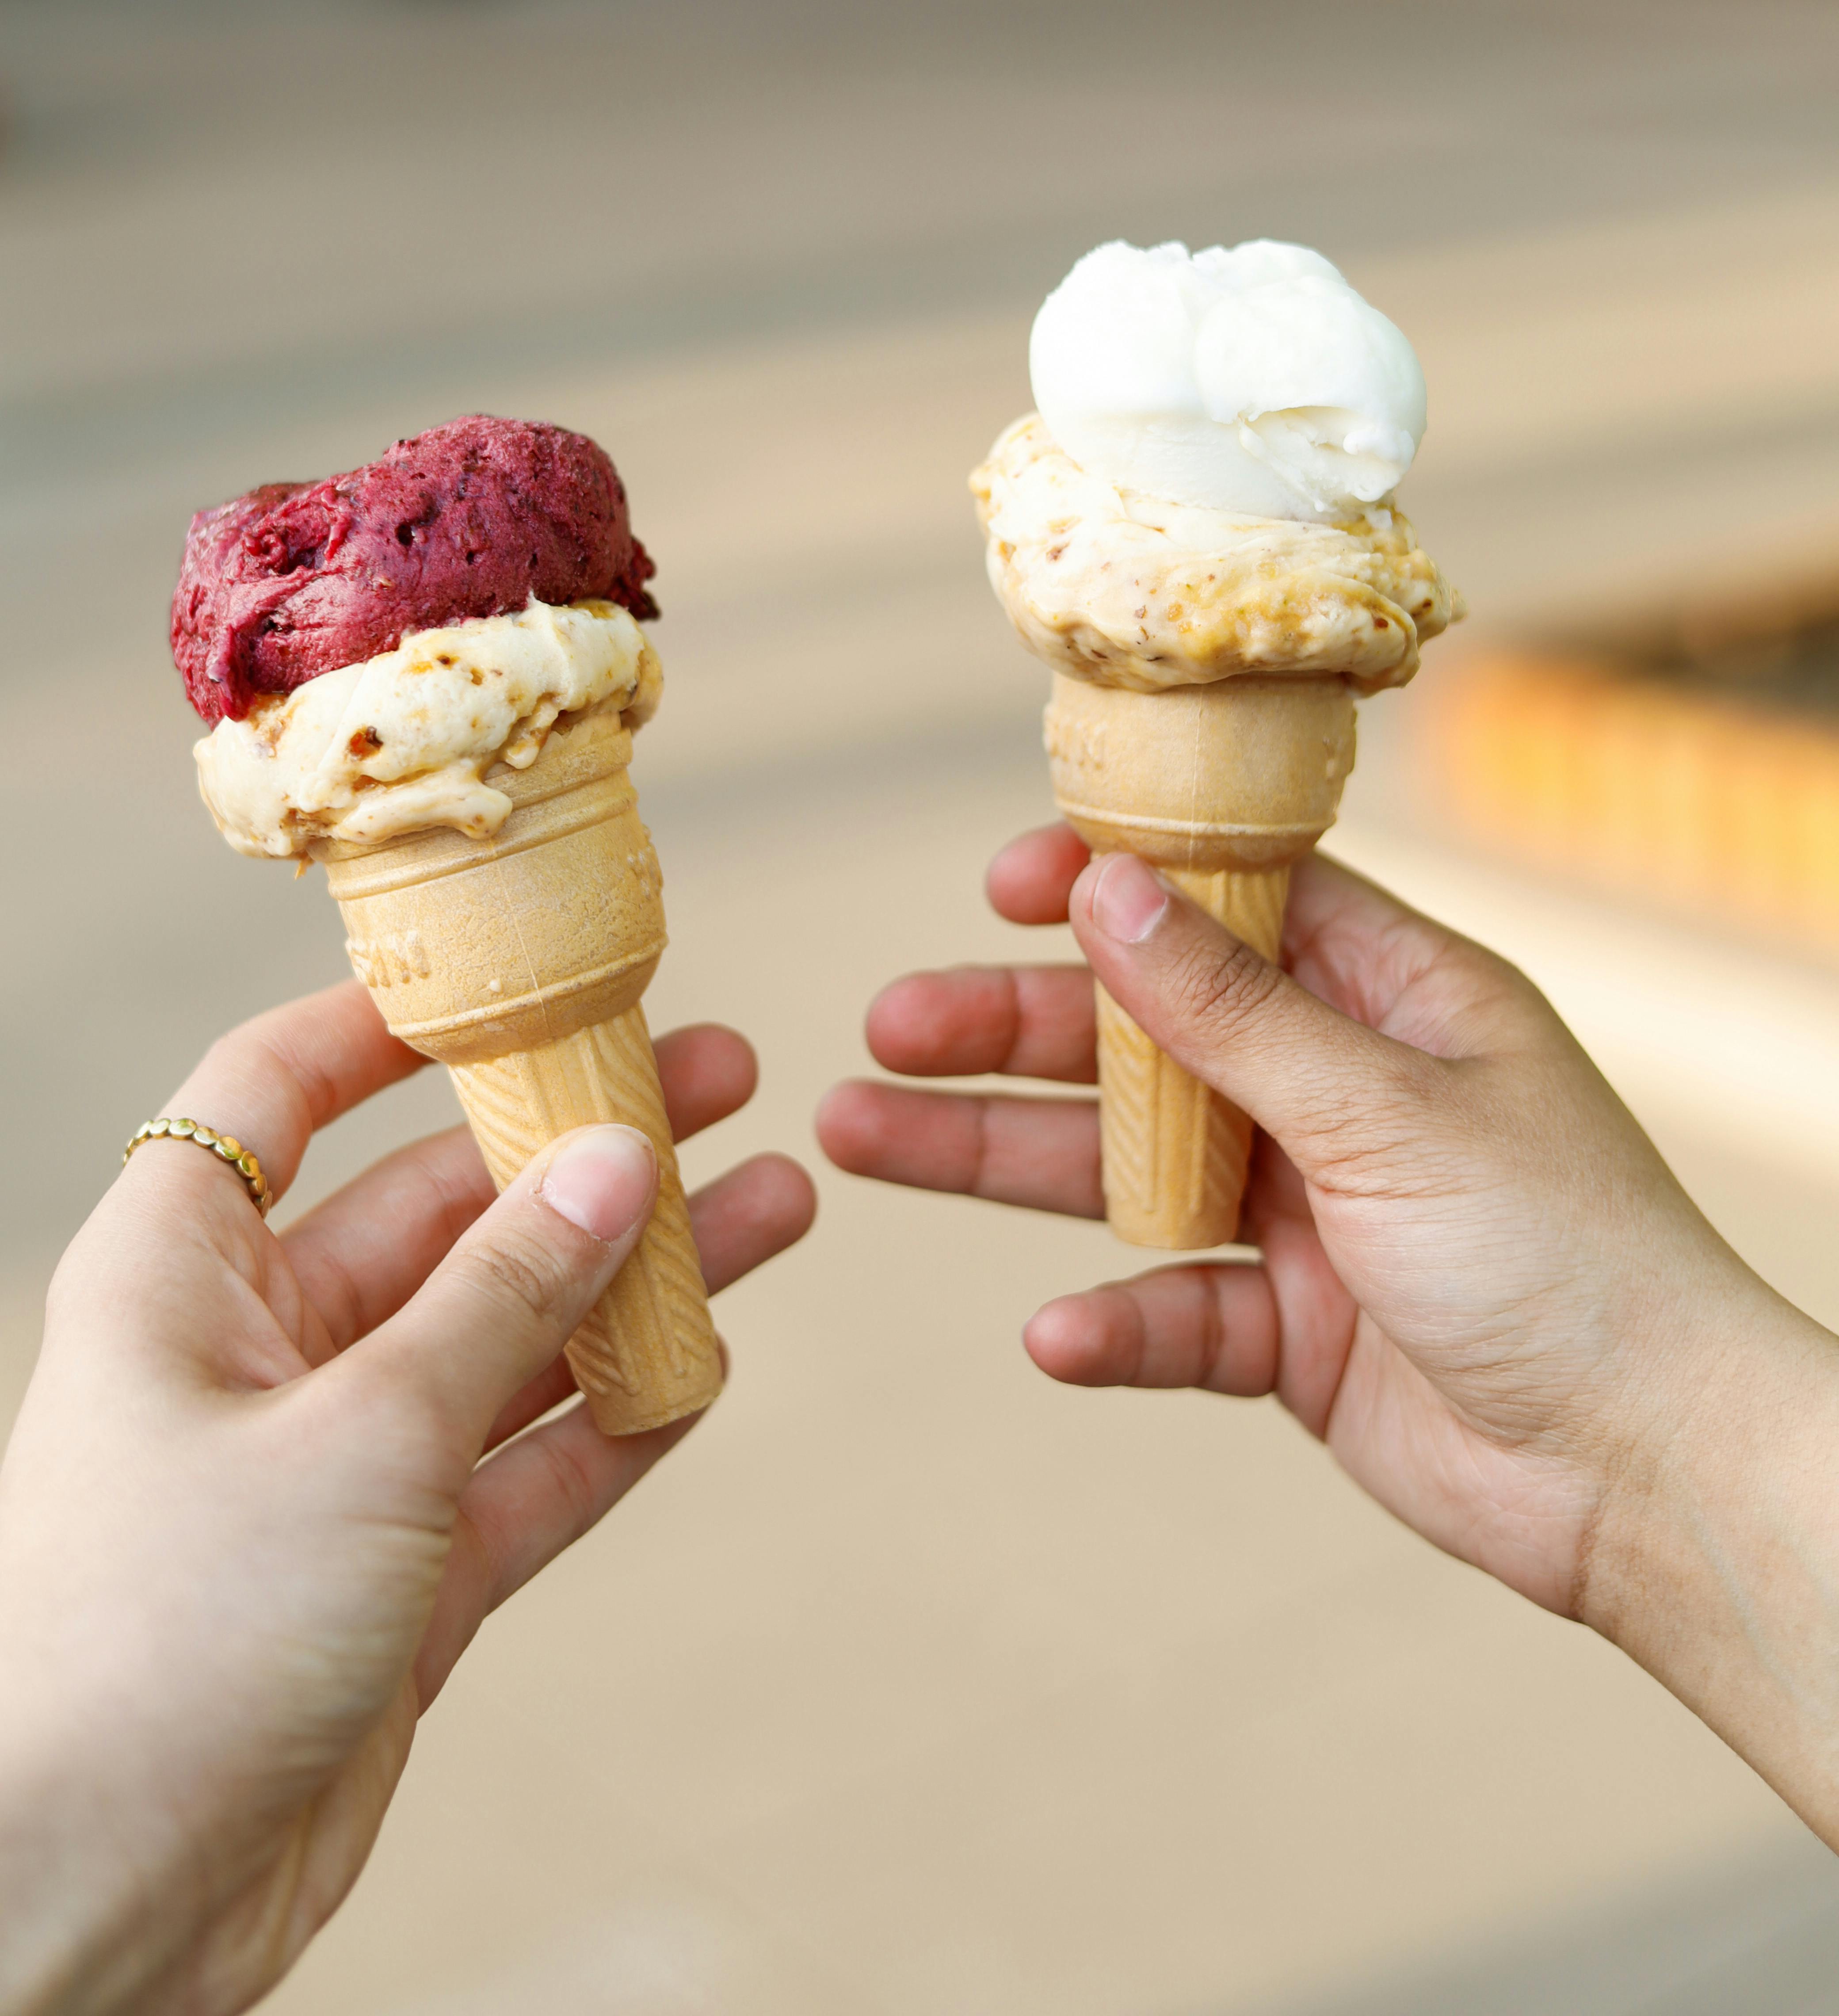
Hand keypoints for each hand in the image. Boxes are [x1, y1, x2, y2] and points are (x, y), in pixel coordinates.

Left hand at [0, 984, 813, 2015]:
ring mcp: (336, 1472)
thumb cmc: (164, 1637)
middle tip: (714, 1078)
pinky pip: (525, 1470)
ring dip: (631, 1279)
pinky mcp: (396, 1584)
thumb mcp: (356, 1432)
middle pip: (438, 1212)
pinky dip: (615, 1420)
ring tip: (769, 1199)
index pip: (275, 1093)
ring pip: (509, 1339)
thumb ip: (500, 1298)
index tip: (514, 974)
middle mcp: (256, 1356)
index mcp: (181, 1276)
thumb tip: (612, 1160)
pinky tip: (709, 1357)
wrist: (93, 1904)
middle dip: (575, 1149)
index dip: (387, 1025)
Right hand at [819, 827, 1838, 1839]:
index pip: (1234, 905)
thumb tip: (1111, 890)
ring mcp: (1312, 1211)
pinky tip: (1057, 1337)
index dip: (1115, 888)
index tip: (1002, 886)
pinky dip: (1118, 1323)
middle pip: (1145, 1039)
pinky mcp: (1294, 1331)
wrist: (1649, 1470)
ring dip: (1002, 1156)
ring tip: (864, 1138)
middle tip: (888, 1029)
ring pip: (1126, 1168)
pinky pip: (1176, 1311)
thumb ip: (1233, 1011)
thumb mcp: (1384, 1108)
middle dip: (1012, 1034)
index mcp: (1394, 1000)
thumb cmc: (1563, 1254)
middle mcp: (1342, 1091)